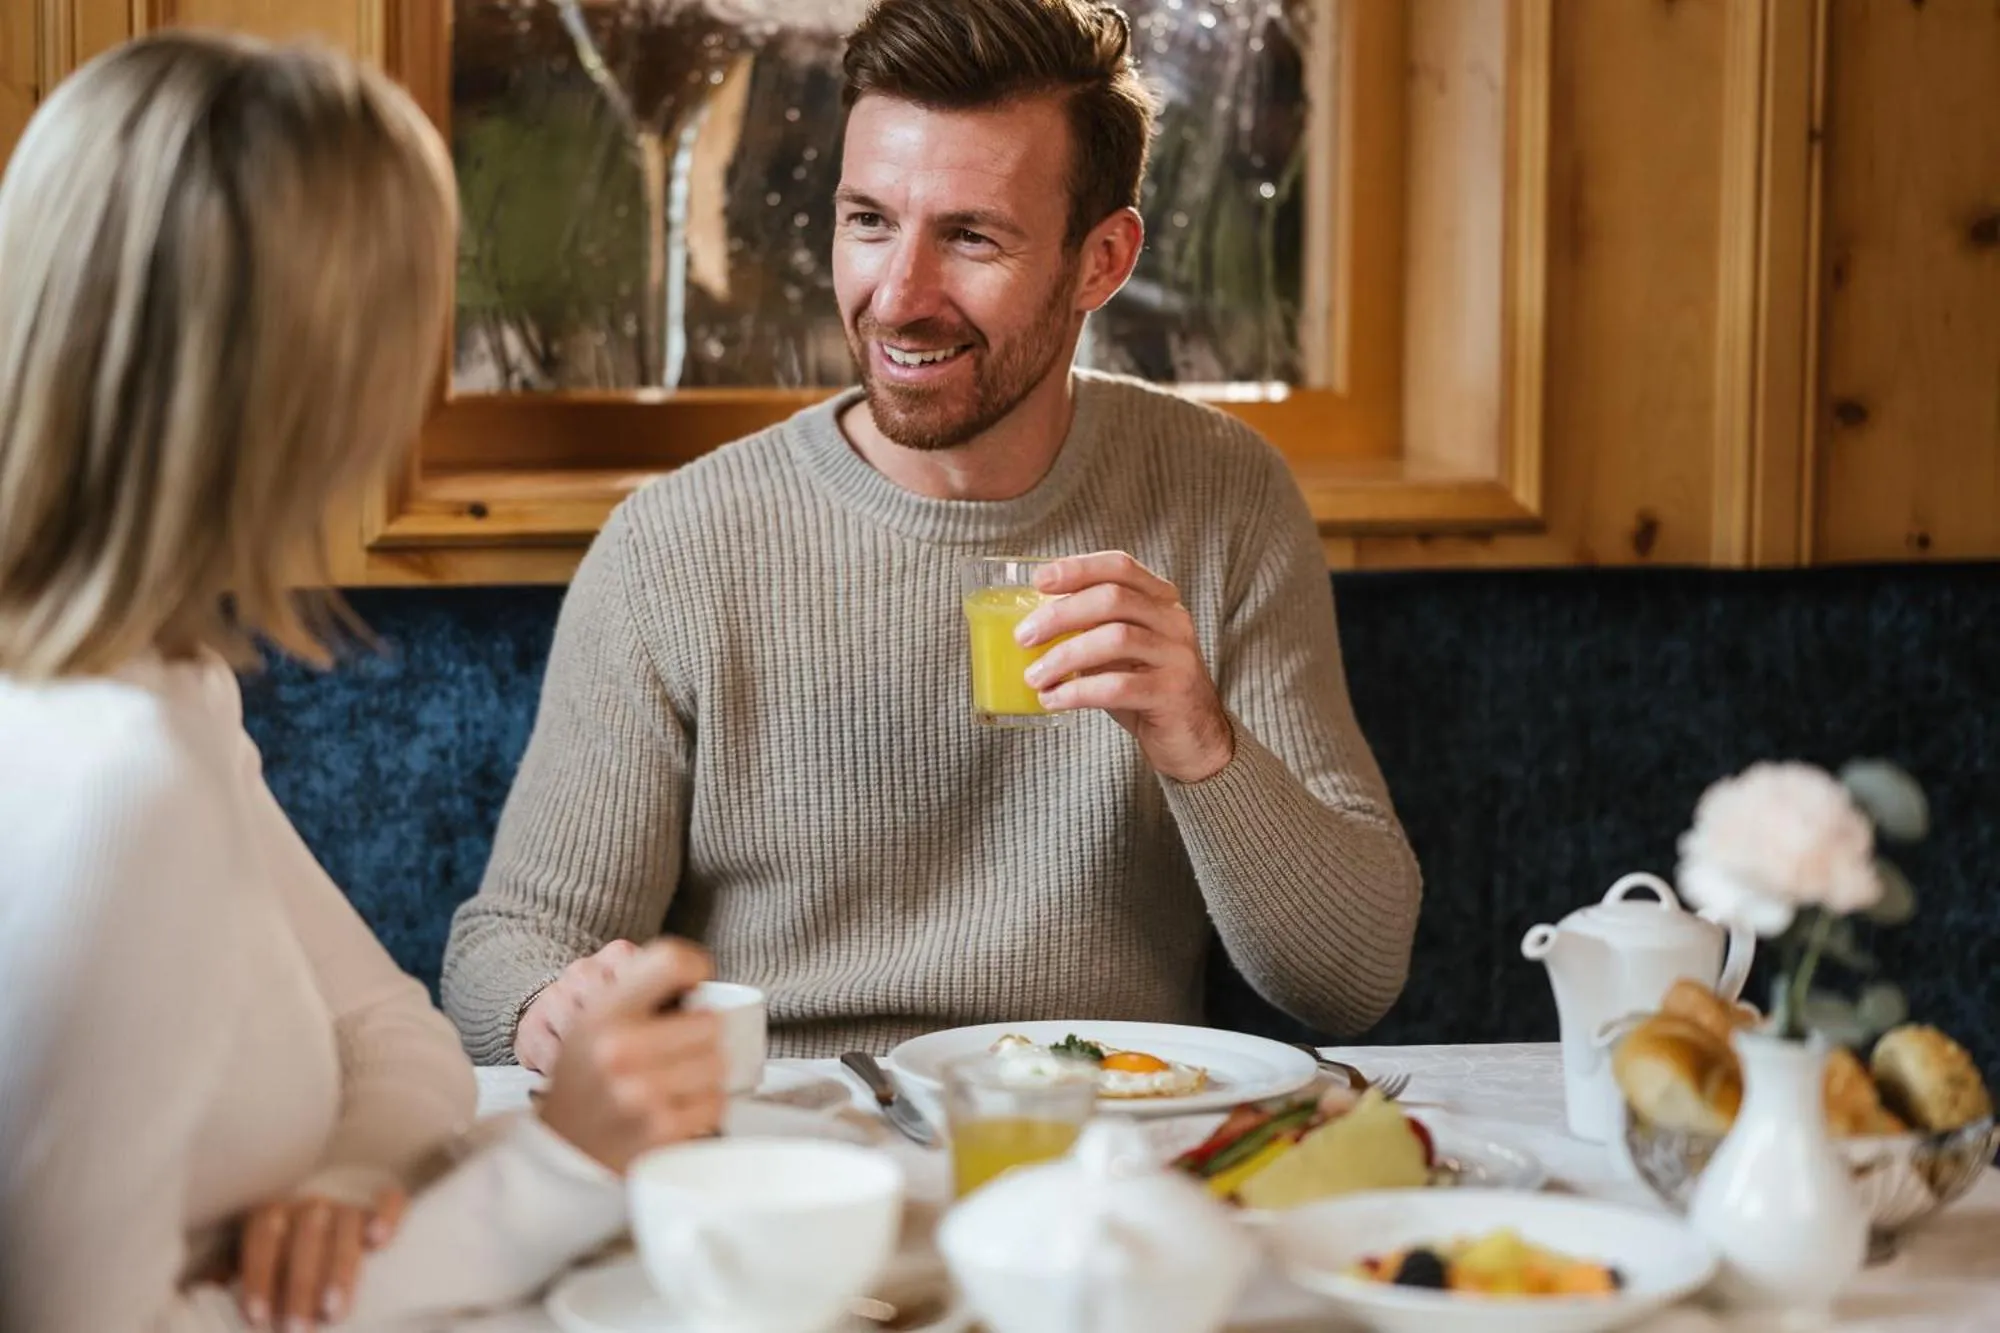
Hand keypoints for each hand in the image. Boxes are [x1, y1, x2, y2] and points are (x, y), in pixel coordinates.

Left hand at [234, 1186, 404, 1330]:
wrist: (322, 1222)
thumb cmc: (281, 1253)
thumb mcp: (248, 1259)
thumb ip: (230, 1274)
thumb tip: (201, 1295)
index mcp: (272, 1213)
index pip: (262, 1238)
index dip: (259, 1276)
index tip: (257, 1318)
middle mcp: (310, 1204)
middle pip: (306, 1238)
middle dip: (300, 1287)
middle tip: (298, 1330)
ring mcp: (347, 1203)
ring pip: (347, 1225)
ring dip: (339, 1270)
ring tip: (334, 1311)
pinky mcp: (381, 1205)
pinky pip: (390, 1200)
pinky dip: (386, 1215)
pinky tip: (379, 1240)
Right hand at [536, 938, 727, 1173]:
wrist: (560, 1148)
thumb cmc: (584, 1079)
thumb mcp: (591, 1021)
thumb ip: (636, 992)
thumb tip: (698, 979)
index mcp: (603, 1012)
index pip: (670, 962)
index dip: (694, 966)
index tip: (698, 980)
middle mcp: (620, 1049)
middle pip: (709, 1020)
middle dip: (703, 1032)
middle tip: (683, 1044)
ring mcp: (641, 1092)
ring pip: (718, 1061)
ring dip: (707, 1069)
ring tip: (680, 1075)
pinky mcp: (661, 1128)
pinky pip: (715, 1102)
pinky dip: (705, 1103)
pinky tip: (681, 1102)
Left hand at [1016, 551, 1234, 782]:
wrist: (1193, 737)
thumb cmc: (1145, 687)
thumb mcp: (1118, 651)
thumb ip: (1088, 630)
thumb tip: (1030, 625)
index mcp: (1159, 599)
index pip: (1120, 567)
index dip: (1078, 568)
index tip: (1039, 582)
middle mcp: (1173, 620)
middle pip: (1113, 598)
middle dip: (1060, 614)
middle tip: (1023, 637)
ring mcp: (1176, 655)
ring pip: (1116, 639)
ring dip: (1065, 656)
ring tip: (1033, 676)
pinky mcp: (1172, 693)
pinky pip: (1119, 686)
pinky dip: (1078, 691)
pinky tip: (1054, 700)